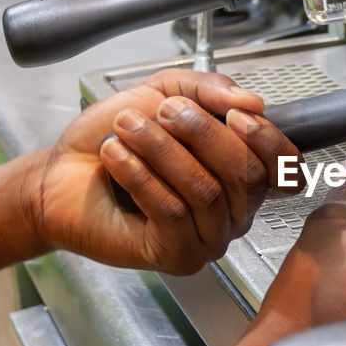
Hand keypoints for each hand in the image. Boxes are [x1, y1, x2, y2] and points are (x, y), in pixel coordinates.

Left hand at [27, 69, 298, 274]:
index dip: (266, 139)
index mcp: (242, 176)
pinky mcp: (177, 256)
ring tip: (127, 127)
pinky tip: (117, 157)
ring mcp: (209, 239)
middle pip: (245, 174)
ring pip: (205, 192)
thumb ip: (210, 89)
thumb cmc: (115, 137)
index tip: (233, 113)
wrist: (62, 174)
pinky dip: (142, 178)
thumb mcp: (166, 92)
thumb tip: (254, 103)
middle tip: (164, 112)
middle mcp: (235, 212)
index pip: (284, 167)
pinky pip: (172, 214)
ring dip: (163, 151)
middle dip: (204, 134)